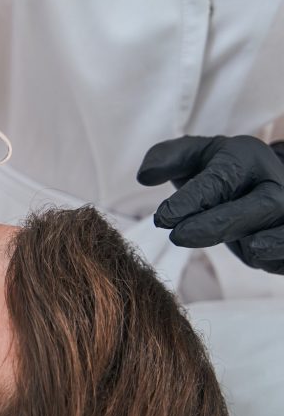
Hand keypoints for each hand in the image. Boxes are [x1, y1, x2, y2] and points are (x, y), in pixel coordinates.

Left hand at [137, 135, 283, 274]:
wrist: (262, 184)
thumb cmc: (219, 173)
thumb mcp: (193, 156)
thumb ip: (167, 158)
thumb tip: (144, 176)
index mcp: (246, 158)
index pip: (220, 180)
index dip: (191, 200)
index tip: (163, 217)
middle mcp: (275, 183)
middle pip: (257, 206)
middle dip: (217, 225)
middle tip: (178, 238)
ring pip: (283, 233)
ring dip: (260, 245)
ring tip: (244, 247)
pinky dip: (276, 259)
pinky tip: (257, 257)